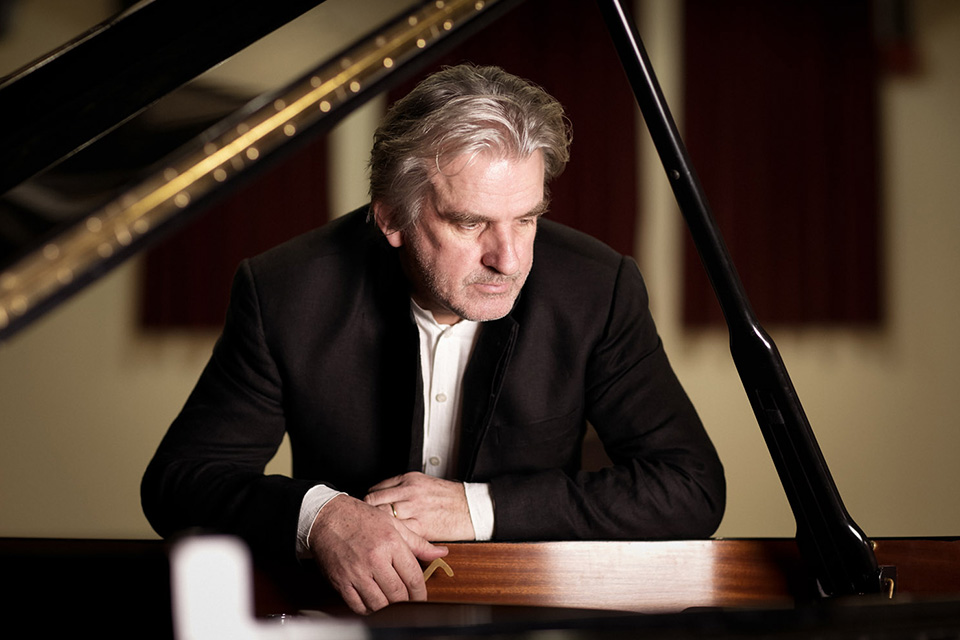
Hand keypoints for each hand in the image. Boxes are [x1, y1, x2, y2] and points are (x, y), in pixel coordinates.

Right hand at [308, 494, 446, 613]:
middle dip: (407, 602)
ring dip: (388, 608)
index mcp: (390, 543)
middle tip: (408, 601)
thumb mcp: (393, 524)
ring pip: (380, 604)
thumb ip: (418, 543)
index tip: (421, 597)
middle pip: (398, 594)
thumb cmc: (360, 518)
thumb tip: (441, 553)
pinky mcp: (341, 581)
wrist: (327, 516)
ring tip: (392, 602)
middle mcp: (374, 559)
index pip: (413, 578)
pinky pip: (358, 606)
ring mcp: (356, 572)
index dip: (421, 593)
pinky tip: (373, 602)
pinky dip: (368, 609)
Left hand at [364, 472, 474, 540]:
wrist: (472, 508)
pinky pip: (398, 532)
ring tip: (372, 536)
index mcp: (410, 479)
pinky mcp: (422, 526)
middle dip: (365, 514)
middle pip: (374, 501)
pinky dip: (390, 538)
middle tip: (362, 525)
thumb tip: (383, 499)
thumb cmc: (450, 498)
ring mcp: (415, 508)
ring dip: (375, 528)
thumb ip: (403, 489)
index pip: (376, 488)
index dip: (367, 502)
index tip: (364, 511)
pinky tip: (388, 543)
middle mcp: (410, 491)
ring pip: (382, 517)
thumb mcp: (425, 484)